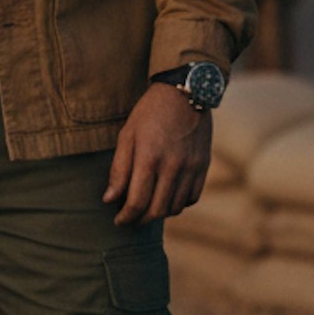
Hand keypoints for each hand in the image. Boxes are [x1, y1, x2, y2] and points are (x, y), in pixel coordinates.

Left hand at [103, 85, 212, 227]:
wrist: (185, 94)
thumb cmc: (149, 113)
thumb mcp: (127, 135)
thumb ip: (119, 170)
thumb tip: (109, 200)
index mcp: (149, 158)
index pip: (137, 202)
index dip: (126, 217)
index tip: (118, 221)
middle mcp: (172, 166)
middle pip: (157, 210)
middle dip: (140, 220)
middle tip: (130, 219)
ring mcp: (191, 168)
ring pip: (175, 208)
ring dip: (159, 213)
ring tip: (147, 207)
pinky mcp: (204, 167)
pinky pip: (192, 198)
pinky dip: (178, 204)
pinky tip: (167, 197)